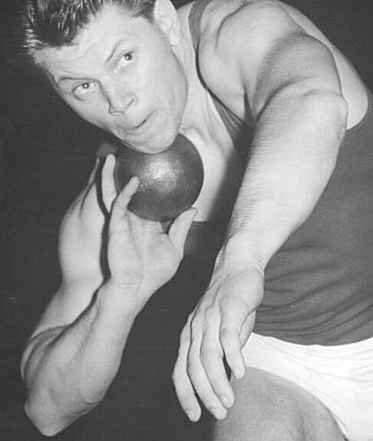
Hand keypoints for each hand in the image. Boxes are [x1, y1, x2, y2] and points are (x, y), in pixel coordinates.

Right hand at [101, 154, 195, 295]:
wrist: (135, 288)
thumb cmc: (154, 274)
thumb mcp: (175, 249)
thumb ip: (181, 228)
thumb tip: (193, 209)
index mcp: (146, 222)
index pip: (147, 197)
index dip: (149, 181)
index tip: (156, 164)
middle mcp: (132, 218)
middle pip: (126, 189)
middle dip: (124, 170)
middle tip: (129, 152)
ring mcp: (122, 220)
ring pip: (114, 191)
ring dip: (111, 174)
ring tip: (113, 155)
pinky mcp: (116, 226)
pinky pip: (118, 205)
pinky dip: (124, 192)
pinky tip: (131, 181)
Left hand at [172, 253, 263, 421]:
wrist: (238, 264)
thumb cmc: (231, 301)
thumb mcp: (221, 331)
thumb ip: (220, 354)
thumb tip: (225, 380)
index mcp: (189, 335)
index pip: (180, 371)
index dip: (185, 395)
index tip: (194, 416)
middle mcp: (195, 328)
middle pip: (193, 367)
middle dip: (204, 394)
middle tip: (218, 413)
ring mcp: (211, 318)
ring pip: (208, 356)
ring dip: (218, 381)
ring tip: (228, 400)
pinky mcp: (229, 309)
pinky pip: (228, 336)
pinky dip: (233, 356)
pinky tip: (241, 372)